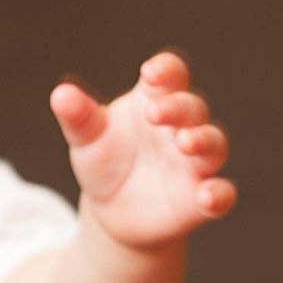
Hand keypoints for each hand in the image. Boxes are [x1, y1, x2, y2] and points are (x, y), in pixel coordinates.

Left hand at [49, 51, 235, 251]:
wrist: (110, 212)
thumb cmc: (104, 162)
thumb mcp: (87, 140)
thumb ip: (79, 118)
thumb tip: (60, 94)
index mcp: (156, 100)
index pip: (171, 75)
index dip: (166, 70)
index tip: (150, 73)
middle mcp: (183, 127)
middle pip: (192, 108)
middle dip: (177, 107)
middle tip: (154, 112)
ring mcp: (196, 162)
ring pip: (213, 144)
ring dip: (203, 141)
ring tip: (185, 143)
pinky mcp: (200, 198)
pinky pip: (222, 193)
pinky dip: (219, 194)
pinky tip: (206, 197)